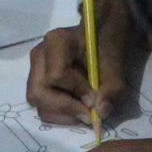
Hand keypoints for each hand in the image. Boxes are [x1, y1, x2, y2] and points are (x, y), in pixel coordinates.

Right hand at [27, 0, 137, 125]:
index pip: (56, 75)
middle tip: (88, 114)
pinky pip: (41, 104)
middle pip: (39, 93)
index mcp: (57, 42)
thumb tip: (100, 113)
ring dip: (62, 113)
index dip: (75, 91)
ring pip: (37, 102)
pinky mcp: (37, 81)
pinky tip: (76, 107)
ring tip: (83, 111)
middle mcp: (40, 55)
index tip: (94, 99)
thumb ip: (112, 90)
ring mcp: (35, 68)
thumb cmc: (106, 48)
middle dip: (64, 109)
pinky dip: (59, 112)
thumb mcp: (116, 68)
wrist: (100, 37)